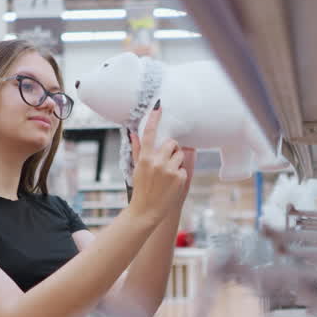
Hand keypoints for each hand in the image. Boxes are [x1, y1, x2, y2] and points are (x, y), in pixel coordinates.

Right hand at [127, 108, 187, 225]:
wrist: (146, 210)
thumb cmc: (141, 188)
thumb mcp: (136, 168)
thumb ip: (137, 150)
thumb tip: (132, 133)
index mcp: (145, 158)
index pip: (150, 134)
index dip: (154, 119)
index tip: (158, 107)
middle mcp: (157, 162)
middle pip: (172, 143)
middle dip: (171, 149)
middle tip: (166, 160)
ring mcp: (169, 170)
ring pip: (180, 155)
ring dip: (177, 161)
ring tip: (168, 174)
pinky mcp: (180, 178)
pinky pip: (184, 168)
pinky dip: (180, 174)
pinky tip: (172, 184)